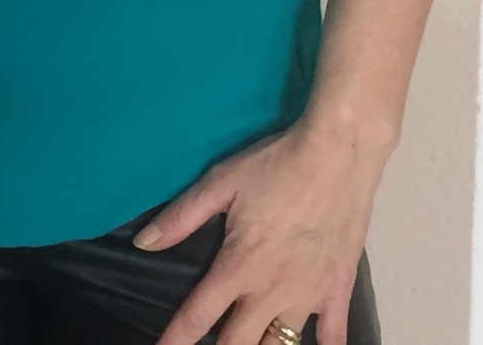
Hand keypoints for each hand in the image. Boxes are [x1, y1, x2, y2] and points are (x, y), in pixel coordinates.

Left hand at [130, 116, 392, 344]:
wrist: (337, 156)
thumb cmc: (274, 166)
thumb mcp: (221, 183)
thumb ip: (181, 217)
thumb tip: (143, 243)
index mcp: (239, 266)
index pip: (197, 316)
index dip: (175, 340)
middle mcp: (271, 291)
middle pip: (238, 344)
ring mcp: (309, 296)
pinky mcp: (339, 292)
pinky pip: (334, 338)